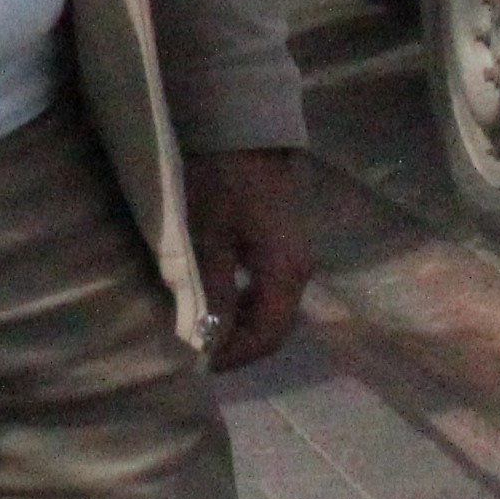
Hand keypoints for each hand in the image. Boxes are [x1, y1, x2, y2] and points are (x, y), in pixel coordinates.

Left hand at [189, 148, 311, 370]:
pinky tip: (218, 304)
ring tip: (204, 332)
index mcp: (286, 272)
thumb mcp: (208, 239)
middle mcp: (299, 271)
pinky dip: (244, 306)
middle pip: (274, 327)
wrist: (240, 133)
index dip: (237, 356)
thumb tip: (208, 341)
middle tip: (200, 353)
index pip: (268, 335)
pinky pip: (268, 291)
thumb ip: (212, 293)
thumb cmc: (220, 183)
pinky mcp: (283, 247)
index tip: (203, 366)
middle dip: (240, 346)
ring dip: (241, 326)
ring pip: (271, 309)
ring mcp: (294, 258)